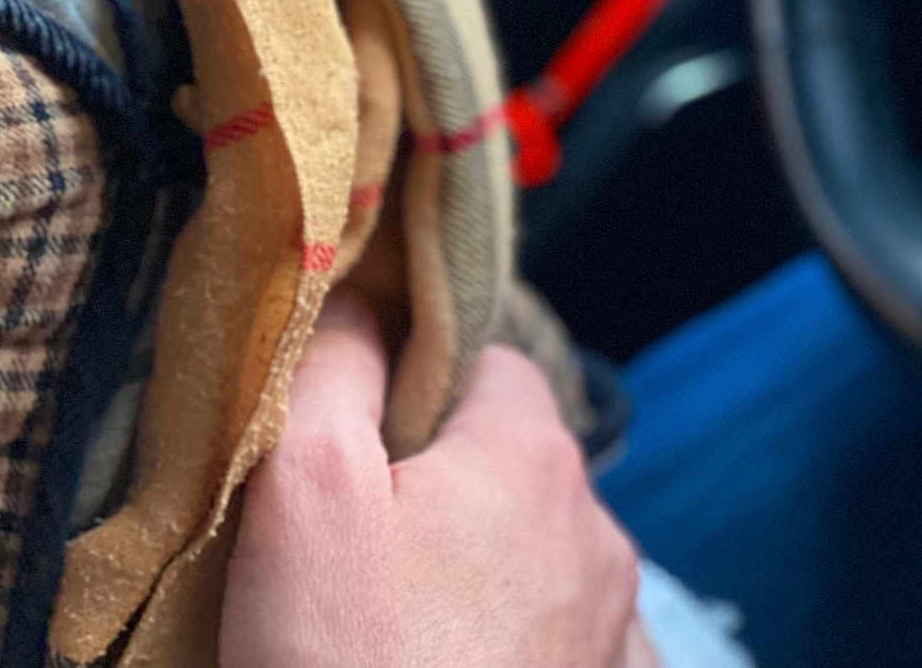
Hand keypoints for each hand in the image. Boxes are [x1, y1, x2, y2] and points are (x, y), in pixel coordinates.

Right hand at [219, 290, 644, 667]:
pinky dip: (516, 660)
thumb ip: (333, 360)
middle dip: (441, 491)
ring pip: (538, 563)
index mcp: (534, 457)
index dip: (409, 388)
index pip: (484, 360)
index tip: (351, 450)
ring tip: (393, 639)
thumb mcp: (302, 484)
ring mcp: (619, 640)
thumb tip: (362, 289)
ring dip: (482, 582)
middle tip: (355, 558)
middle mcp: (599, 537)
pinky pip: (566, 652)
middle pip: (511, 465)